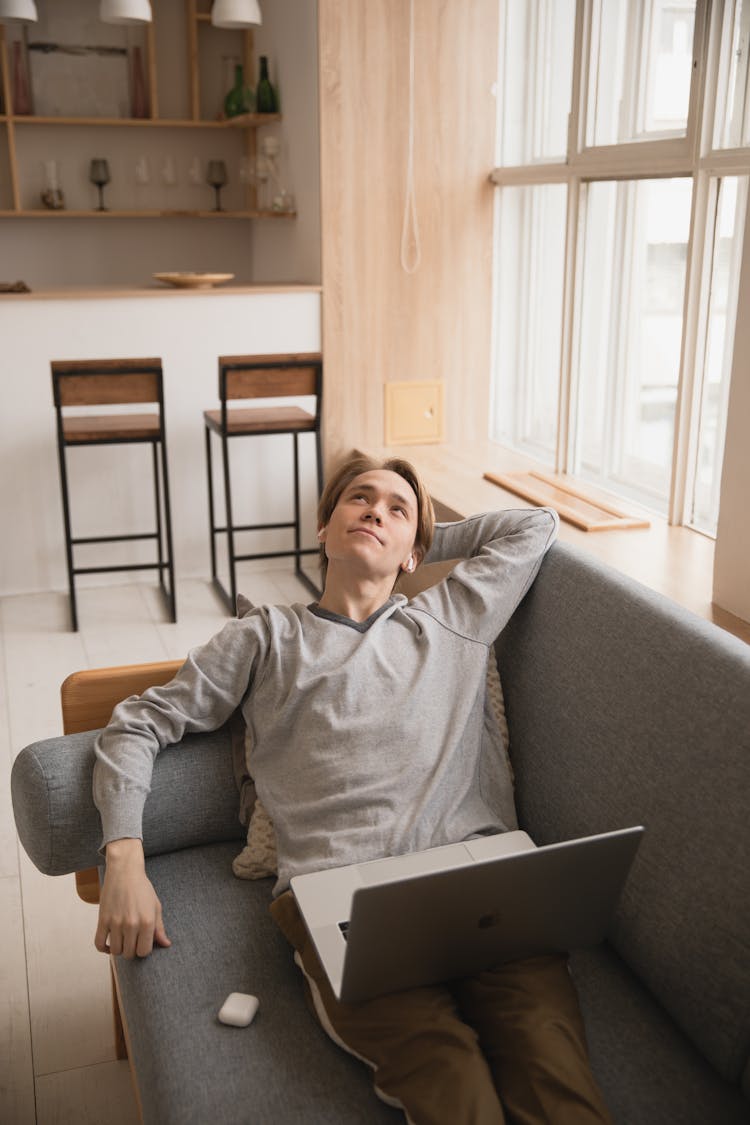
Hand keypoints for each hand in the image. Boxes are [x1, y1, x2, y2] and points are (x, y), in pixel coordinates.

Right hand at [95, 838, 171, 958]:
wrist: (125, 871)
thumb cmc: (142, 888)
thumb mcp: (155, 906)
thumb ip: (160, 928)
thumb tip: (166, 945)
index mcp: (147, 921)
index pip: (144, 952)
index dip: (143, 950)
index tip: (142, 943)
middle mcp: (131, 924)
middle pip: (129, 953)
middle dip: (131, 950)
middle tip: (132, 941)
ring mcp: (116, 923)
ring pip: (115, 951)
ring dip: (119, 949)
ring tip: (122, 940)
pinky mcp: (102, 919)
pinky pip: (99, 943)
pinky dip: (103, 948)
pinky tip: (109, 944)